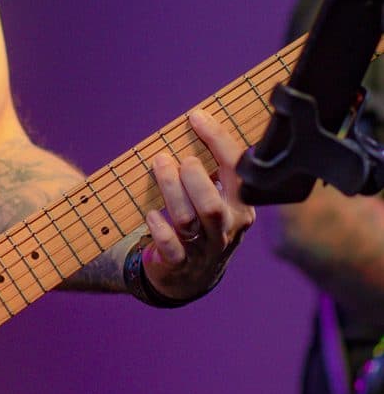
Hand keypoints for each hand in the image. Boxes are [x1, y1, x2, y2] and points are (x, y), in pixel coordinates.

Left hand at [142, 107, 255, 301]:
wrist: (192, 275)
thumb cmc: (202, 222)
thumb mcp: (216, 196)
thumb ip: (211, 166)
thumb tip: (195, 121)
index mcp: (242, 205)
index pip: (238, 170)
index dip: (217, 140)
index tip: (196, 117)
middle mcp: (227, 227)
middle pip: (212, 204)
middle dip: (193, 176)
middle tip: (178, 158)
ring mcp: (204, 248)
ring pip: (189, 220)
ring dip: (170, 190)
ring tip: (159, 165)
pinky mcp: (180, 263)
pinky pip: (171, 246)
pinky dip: (159, 227)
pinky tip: (151, 214)